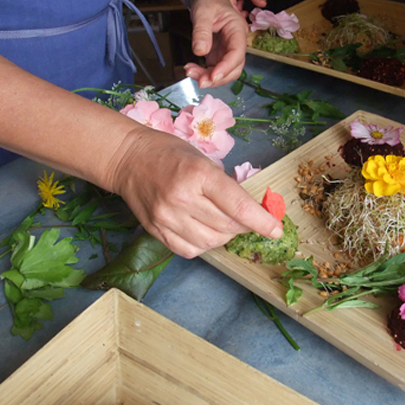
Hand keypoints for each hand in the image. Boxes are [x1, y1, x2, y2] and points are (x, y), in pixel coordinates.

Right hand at [109, 126, 282, 258]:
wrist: (129, 159)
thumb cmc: (170, 154)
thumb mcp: (204, 159)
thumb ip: (226, 186)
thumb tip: (252, 211)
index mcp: (199, 174)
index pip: (238, 206)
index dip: (262, 222)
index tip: (276, 229)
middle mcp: (182, 198)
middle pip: (227, 227)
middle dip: (244, 226)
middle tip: (245, 219)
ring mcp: (167, 217)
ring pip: (211, 242)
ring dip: (225, 236)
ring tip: (222, 223)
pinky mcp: (156, 230)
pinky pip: (190, 250)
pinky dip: (204, 245)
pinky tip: (204, 230)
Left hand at [184, 0, 247, 88]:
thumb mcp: (203, 12)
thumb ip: (201, 31)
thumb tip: (200, 51)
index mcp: (237, 31)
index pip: (237, 54)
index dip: (226, 67)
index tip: (212, 76)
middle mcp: (235, 43)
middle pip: (233, 68)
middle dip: (217, 78)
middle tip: (199, 81)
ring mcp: (227, 51)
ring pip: (224, 72)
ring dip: (209, 78)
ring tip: (190, 72)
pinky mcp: (217, 55)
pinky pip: (213, 70)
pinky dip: (203, 73)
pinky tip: (191, 69)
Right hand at [217, 0, 265, 15]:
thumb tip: (262, 4)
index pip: (231, 5)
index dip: (238, 16)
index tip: (246, 24)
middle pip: (227, 9)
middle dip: (237, 16)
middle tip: (248, 19)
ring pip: (227, 8)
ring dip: (236, 12)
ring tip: (246, 12)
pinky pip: (227, 5)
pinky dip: (234, 8)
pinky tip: (241, 7)